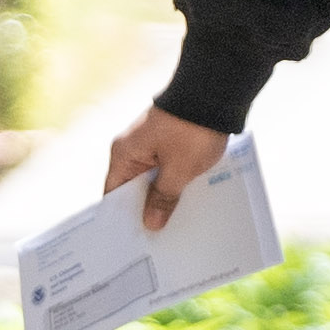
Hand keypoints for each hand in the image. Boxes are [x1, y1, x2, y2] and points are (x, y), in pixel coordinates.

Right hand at [103, 106, 235, 231]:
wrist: (215, 91)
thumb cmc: (191, 129)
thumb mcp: (178, 171)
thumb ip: (162, 198)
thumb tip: (150, 223)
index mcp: (125, 153)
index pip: (114, 192)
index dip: (122, 216)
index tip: (132, 238)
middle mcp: (133, 146)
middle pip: (134, 186)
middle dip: (146, 209)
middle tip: (157, 238)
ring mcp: (152, 141)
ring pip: (153, 177)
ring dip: (164, 195)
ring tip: (175, 223)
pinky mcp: (170, 137)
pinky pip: (167, 166)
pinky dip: (175, 180)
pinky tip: (188, 198)